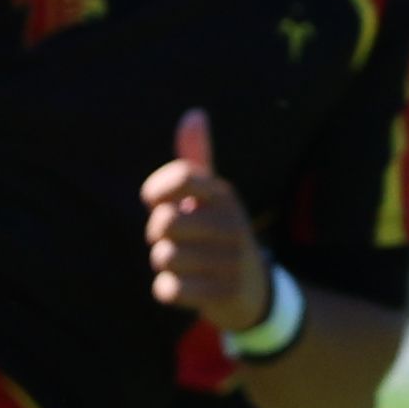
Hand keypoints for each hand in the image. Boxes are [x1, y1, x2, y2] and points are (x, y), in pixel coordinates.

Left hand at [142, 112, 268, 336]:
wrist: (252, 290)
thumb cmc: (217, 233)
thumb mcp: (210, 195)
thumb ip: (196, 157)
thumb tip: (194, 114)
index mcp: (223, 193)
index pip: (178, 178)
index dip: (156, 192)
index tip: (158, 202)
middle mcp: (231, 222)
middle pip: (163, 222)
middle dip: (156, 235)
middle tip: (174, 240)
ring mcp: (230, 260)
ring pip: (163, 257)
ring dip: (163, 264)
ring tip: (184, 263)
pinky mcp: (224, 294)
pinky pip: (169, 289)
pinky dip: (168, 290)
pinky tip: (187, 286)